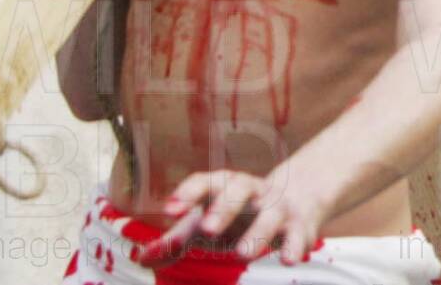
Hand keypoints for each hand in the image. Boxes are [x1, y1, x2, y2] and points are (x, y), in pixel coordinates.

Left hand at [151, 165, 333, 264]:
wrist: (298, 197)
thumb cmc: (240, 214)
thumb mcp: (207, 223)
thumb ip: (176, 241)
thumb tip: (140, 257)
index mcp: (226, 186)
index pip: (206, 181)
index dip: (188, 193)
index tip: (169, 210)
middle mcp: (253, 192)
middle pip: (239, 190)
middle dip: (223, 208)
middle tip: (206, 229)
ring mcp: (278, 207)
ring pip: (270, 214)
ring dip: (257, 233)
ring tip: (243, 255)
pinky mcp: (300, 226)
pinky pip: (299, 234)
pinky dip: (295, 246)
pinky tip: (288, 260)